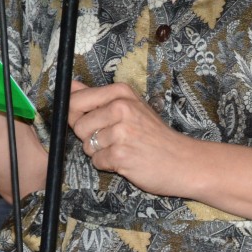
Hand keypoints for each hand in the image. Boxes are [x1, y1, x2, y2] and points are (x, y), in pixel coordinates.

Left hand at [68, 81, 200, 198]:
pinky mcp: (121, 155)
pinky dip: (108, 165)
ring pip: (86, 146)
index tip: (91, 122)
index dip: (76, 115)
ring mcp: (121, 132)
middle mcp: (121, 108)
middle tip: (113, 138)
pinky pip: (97, 162)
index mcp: (121, 92)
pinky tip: (125, 160)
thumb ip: (97, 96)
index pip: (76, 99)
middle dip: (89, 137)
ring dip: (100, 152)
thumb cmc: (154, 135)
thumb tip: (70, 86)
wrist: (182, 161)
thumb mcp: (130, 105)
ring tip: (122, 149)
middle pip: (78, 125)